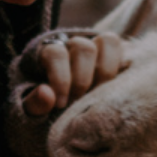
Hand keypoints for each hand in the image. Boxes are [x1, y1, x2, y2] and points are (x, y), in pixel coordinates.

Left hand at [5, 30, 126, 156]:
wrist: (61, 115)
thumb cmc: (44, 110)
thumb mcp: (32, 110)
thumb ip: (34, 103)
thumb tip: (47, 94)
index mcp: (49, 53)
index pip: (56, 53)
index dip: (60, 78)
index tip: (61, 103)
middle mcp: (73, 45)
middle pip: (83, 47)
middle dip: (83, 79)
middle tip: (78, 102)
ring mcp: (97, 48)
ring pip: (107, 41)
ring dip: (105, 71)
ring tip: (99, 96)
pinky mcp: (116, 56)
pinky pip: (124, 51)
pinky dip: (123, 68)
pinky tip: (117, 90)